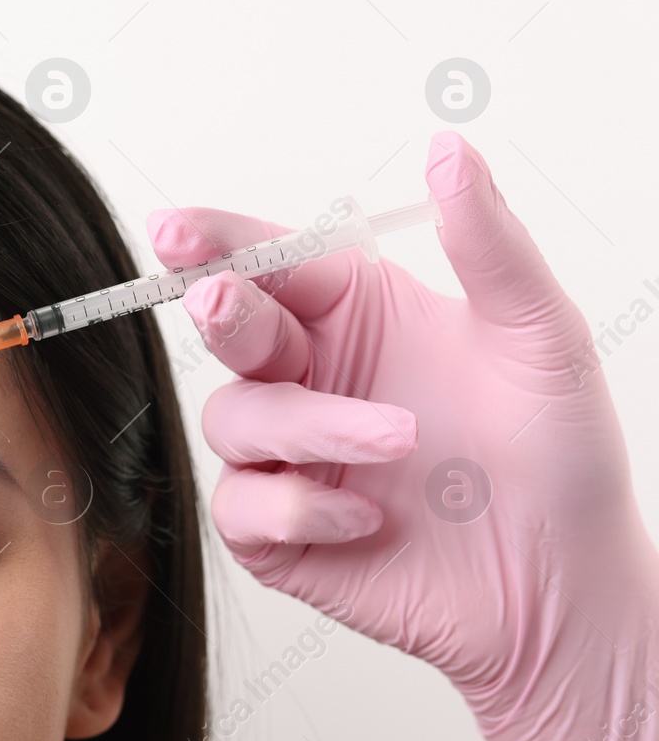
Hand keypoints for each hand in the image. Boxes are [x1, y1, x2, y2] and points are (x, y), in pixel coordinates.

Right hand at [147, 131, 658, 740]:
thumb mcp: (539, 336)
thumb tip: (447, 149)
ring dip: (308, 424)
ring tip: (400, 442)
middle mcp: (314, 377)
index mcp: (357, 315)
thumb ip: (487, 242)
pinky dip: (301, 506)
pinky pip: (243, 505)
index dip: (215, 240)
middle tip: (227, 304)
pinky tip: (369, 517)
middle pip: (227, 326)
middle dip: (222, 311)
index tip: (174, 229)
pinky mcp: (279, 531)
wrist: (565, 590)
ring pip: (234, 417)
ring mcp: (291, 457)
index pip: (269, 259)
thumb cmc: (559, 462)